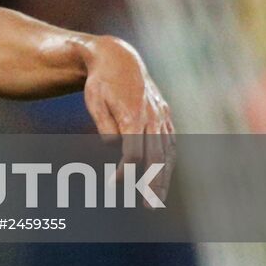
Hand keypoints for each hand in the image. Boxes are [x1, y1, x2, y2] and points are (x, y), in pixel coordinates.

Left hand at [82, 36, 175, 202]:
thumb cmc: (101, 82)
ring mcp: (162, 116)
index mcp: (133, 114)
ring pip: (167, 152)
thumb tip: (112, 145)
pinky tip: (163, 178)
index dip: (125, 170)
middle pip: (156, 156)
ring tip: (157, 200)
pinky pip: (170, 142)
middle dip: (153, 183)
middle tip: (149, 207)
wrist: (119, 59)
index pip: (133, 150)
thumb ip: (104, 123)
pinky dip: (168, 161)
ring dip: (164, 178)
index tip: (115, 184)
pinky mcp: (165, 115)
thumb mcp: (95, 100)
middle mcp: (152, 116)